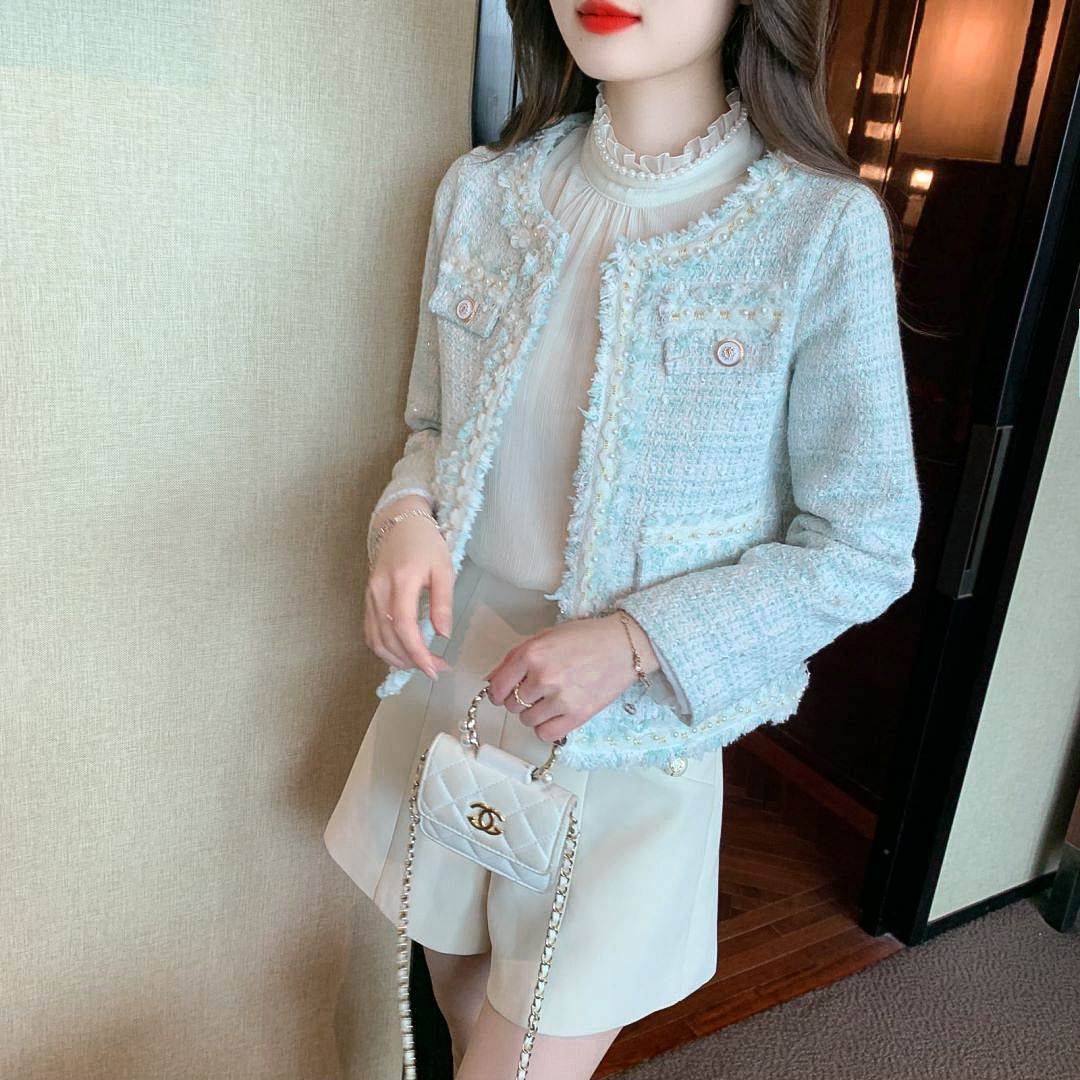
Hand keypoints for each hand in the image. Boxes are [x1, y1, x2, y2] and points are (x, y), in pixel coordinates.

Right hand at [365, 495, 452, 679]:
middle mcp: (379, 591)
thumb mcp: (443, 568)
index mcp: (401, 581)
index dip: (417, 652)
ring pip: (376, 639)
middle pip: (388, 638)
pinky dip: (384, 649)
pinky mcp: (367, 599)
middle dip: (411, 661)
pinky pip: (370, 632)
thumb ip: (443, 602)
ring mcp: (370, 596)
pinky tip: (401, 654)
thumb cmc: (425, 544)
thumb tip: (443, 634)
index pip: (404, 626)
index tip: (434, 669)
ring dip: (397, 659)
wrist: (400, 523)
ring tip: (420, 665)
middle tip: (434, 669)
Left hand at [483, 612, 660, 742]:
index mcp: (531, 654)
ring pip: (527, 720)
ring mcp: (559, 698)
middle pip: (511, 705)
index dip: (498, 692)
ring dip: (533, 713)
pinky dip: (545, 728)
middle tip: (536, 690)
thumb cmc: (587, 637)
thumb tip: (492, 680)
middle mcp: (543, 677)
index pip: (497, 687)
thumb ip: (515, 658)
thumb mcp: (546, 637)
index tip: (503, 693)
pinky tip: (554, 715)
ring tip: (550, 700)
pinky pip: (545, 733)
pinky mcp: (576, 715)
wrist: (624, 646)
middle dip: (519, 699)